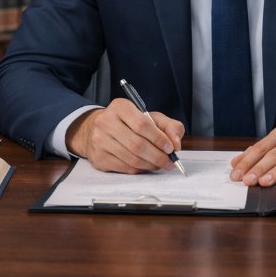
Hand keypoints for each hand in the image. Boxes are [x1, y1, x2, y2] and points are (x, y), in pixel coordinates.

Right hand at [66, 98, 184, 172]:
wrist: (102, 130)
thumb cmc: (131, 123)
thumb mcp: (152, 118)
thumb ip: (170, 127)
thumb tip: (176, 144)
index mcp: (120, 107)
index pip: (142, 124)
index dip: (159, 138)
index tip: (170, 148)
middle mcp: (106, 121)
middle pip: (137, 144)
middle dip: (158, 156)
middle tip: (170, 162)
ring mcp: (99, 140)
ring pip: (132, 159)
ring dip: (151, 165)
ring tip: (160, 164)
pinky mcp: (99, 157)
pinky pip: (125, 168)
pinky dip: (140, 170)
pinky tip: (146, 166)